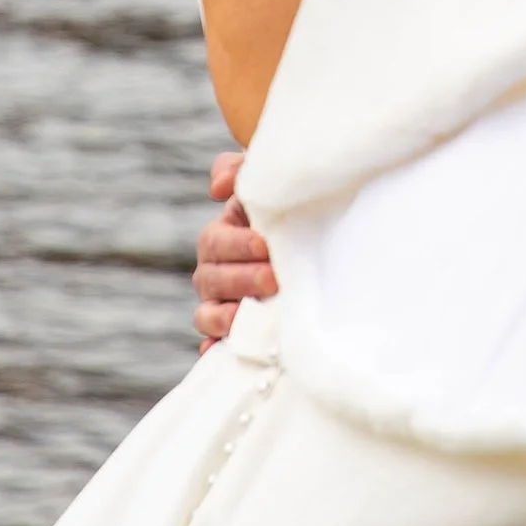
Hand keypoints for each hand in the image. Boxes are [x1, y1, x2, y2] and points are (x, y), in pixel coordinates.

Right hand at [194, 149, 278, 344]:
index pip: (215, 241)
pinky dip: (214, 348)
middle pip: (210, 277)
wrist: (317, 244)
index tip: (265, 245)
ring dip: (224, 315)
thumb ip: (241, 172)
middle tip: (273, 279)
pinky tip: (219, 354)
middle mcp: (216, 270)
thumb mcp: (271, 185)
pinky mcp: (229, 332)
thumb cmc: (293, 210)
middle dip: (240, 278)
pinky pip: (212, 343)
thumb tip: (217, 186)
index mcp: (224, 234)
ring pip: (207, 312)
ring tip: (246, 316)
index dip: (236, 244)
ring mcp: (220, 302)